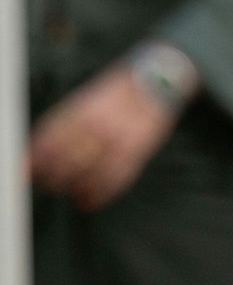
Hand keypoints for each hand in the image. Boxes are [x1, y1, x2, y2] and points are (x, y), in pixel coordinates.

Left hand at [27, 64, 177, 210]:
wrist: (155, 83)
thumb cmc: (116, 96)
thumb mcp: (83, 102)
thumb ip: (62, 126)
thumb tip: (38, 152)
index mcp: (78, 113)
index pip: (48, 142)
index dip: (34, 161)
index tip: (27, 173)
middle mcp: (95, 128)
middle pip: (65, 162)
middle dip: (53, 178)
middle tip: (48, 185)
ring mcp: (116, 142)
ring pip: (89, 174)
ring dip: (76, 189)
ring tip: (72, 195)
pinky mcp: (136, 152)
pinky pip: (114, 180)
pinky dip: (100, 194)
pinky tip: (90, 201)